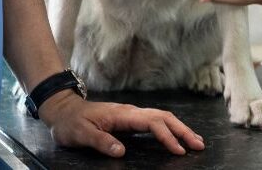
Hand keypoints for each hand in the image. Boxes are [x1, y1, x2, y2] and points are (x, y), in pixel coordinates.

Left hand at [40, 91, 204, 156]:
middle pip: (163, 117)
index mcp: (122, 115)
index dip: (167, 136)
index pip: (152, 122)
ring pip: (161, 117)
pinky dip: (169, 128)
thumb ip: (101, 141)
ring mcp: (131, 114)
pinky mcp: (129, 119)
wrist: (63, 110)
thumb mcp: (81, 134)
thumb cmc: (70, 123)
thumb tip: (121, 152)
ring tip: (195, 141)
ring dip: (179, 128)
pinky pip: (155, 121)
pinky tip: (176, 136)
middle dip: (182, 130)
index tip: (179, 150)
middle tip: (199, 144)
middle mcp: (130, 112)